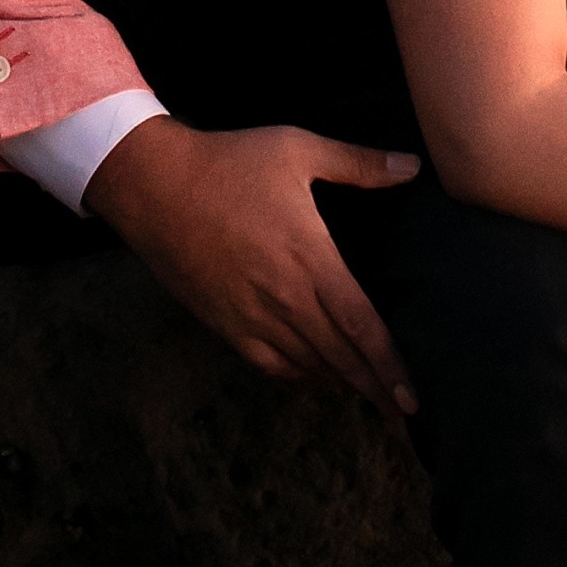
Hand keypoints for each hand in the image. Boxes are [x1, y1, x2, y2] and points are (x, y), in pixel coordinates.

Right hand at [85, 118, 421, 416]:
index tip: (413, 398)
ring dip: (342, 387)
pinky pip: (269, 365)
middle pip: (340, 358)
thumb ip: (360, 164)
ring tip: (372, 402)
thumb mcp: (299, 149)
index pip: (362, 327)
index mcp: (310, 260)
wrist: (153, 185)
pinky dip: (298, 380)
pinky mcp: (224, 323)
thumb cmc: (228, 163)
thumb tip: (413, 166)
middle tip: (405, 417)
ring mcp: (251, 316)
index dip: (390, 366)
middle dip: (375, 390)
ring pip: (307, 367)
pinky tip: (317, 383)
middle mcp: (284, 298)